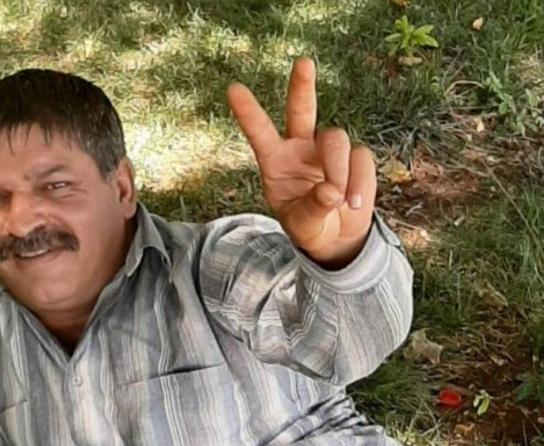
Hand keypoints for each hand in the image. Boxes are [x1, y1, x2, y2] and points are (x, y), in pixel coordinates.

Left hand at [226, 57, 375, 268]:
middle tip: (303, 62)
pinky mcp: (355, 155)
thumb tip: (332, 191)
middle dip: (302, 86)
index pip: (260, 133)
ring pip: (336, 139)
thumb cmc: (308, 226)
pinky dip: (359, 183)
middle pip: (301, 109)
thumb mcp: (303, 225)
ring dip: (338, 169)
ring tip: (340, 201)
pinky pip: (360, 159)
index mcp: (275, 161)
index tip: (233, 88)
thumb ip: (313, 209)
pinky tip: (352, 203)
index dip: (248, 112)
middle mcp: (300, 147)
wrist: (337, 236)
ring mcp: (327, 149)